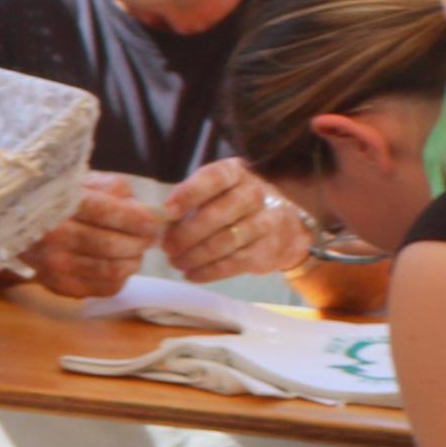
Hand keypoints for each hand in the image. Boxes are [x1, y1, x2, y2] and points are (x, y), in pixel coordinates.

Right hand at [20, 180, 163, 297]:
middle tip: (148, 237)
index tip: (153, 222)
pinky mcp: (59, 285)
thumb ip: (115, 190)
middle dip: (140, 242)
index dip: (138, 220)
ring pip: (112, 270)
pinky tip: (118, 264)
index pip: (108, 213)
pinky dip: (120, 278)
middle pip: (113, 245)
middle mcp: (52, 235)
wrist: (13, 227)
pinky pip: (104, 288)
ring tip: (135, 251)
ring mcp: (53, 264)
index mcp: (58, 204)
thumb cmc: (56, 200)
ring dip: (133, 261)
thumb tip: (144, 213)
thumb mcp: (81, 181)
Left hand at [161, 157, 306, 282]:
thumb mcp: (217, 193)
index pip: (213, 178)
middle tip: (167, 247)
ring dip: (196, 256)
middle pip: (217, 214)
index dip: (189, 194)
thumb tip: (160, 221)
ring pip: (225, 241)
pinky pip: (235, 262)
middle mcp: (254, 193)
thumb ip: (190, 202)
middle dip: (187, 234)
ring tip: (176, 263)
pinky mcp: (269, 248)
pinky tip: (192, 274)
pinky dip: (210, 271)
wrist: (285, 227)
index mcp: (236, 173)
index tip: (168, 211)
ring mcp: (266, 221)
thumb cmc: (236, 206)